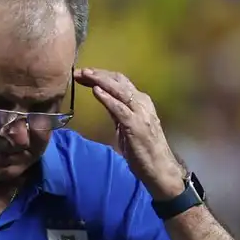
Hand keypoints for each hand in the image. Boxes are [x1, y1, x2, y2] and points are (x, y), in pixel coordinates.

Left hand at [75, 68, 185, 199]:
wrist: (160, 168)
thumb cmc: (144, 151)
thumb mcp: (127, 126)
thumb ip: (118, 112)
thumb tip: (103, 98)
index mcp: (141, 102)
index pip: (120, 82)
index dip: (102, 75)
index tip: (84, 74)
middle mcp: (142, 103)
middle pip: (118, 81)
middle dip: (98, 74)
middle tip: (79, 71)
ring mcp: (141, 113)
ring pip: (119, 90)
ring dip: (100, 81)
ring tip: (85, 75)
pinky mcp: (136, 125)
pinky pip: (119, 108)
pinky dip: (107, 98)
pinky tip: (96, 91)